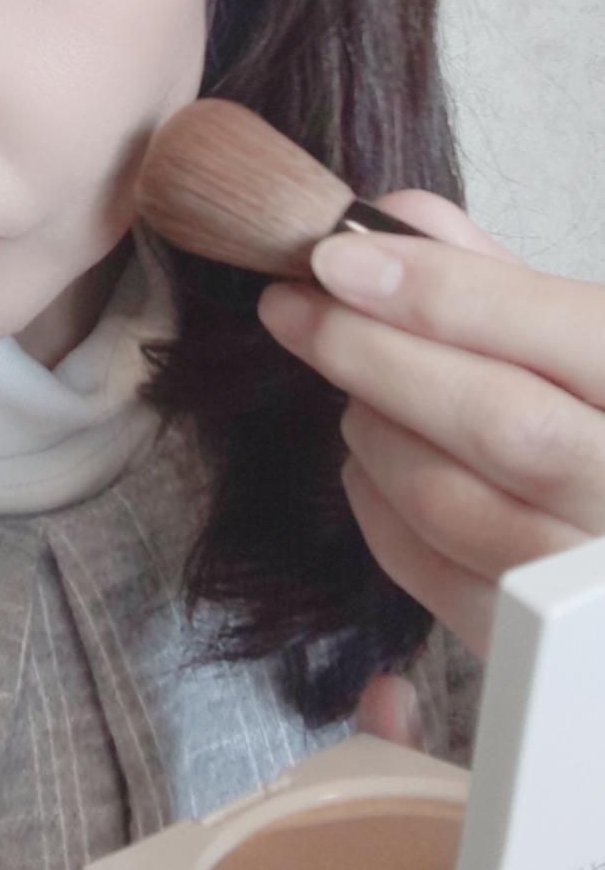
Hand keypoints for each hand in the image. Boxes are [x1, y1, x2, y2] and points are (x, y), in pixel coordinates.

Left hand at [256, 190, 602, 658]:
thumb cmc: (602, 425)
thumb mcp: (595, 349)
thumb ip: (507, 288)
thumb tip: (399, 222)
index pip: (562, 335)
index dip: (441, 292)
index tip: (337, 255)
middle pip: (499, 423)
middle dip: (375, 354)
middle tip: (296, 307)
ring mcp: (589, 591)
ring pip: (452, 503)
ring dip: (374, 430)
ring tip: (355, 389)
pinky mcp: (533, 647)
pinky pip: (430, 573)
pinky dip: (377, 504)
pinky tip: (369, 460)